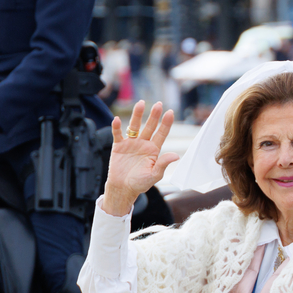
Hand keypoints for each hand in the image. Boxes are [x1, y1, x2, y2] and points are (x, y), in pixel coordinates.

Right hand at [103, 100, 178, 215]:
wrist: (122, 189)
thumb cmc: (140, 183)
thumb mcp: (154, 175)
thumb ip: (163, 164)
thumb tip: (176, 155)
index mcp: (154, 150)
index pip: (161, 134)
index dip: (166, 123)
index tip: (170, 112)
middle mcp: (143, 144)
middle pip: (149, 126)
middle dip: (154, 115)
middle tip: (158, 104)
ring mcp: (131, 144)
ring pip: (134, 126)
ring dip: (137, 115)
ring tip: (141, 103)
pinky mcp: (118, 146)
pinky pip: (117, 134)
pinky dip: (116, 127)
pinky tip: (117, 120)